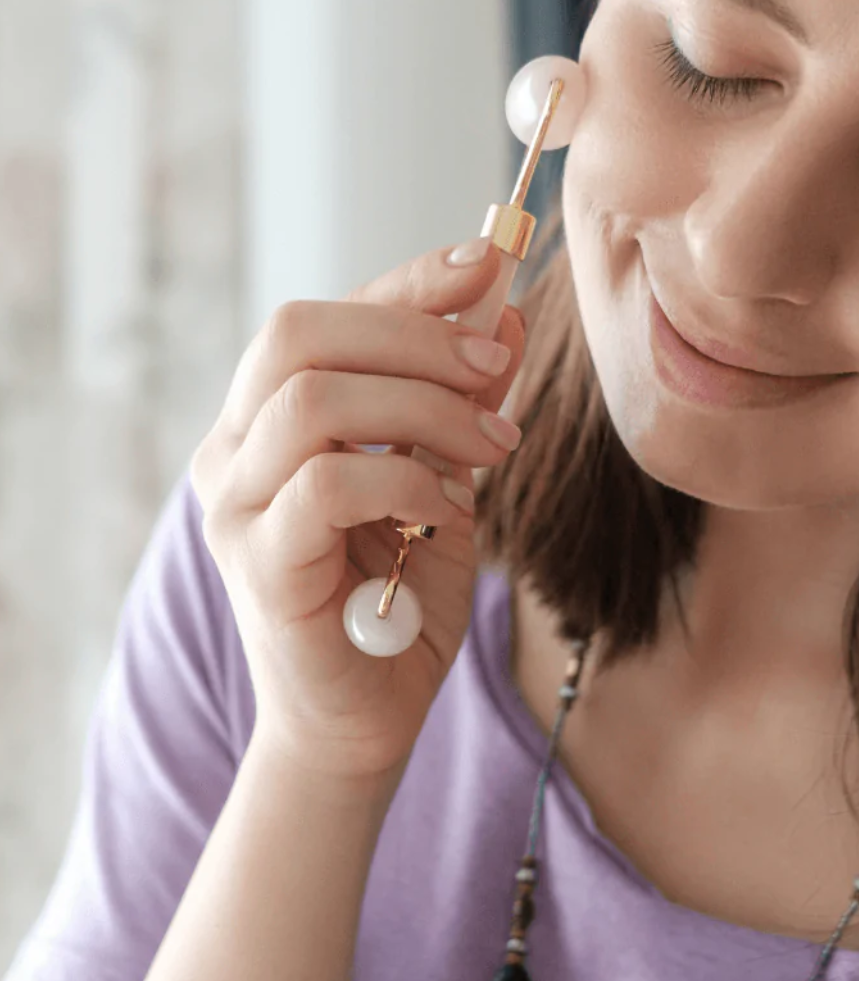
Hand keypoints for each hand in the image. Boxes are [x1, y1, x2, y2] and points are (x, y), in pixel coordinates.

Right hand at [190, 239, 524, 786]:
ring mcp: (235, 505)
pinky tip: (450, 509)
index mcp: (269, 418)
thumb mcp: (444, 478)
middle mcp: (234, 449)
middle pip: (298, 333)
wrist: (365, 719)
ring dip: (423, 405)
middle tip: (495, 364)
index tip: (486, 261)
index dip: (405, 282)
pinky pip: (328, 485)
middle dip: (413, 333)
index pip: (325, 316)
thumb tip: (502, 312)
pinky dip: (407, 480)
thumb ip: (458, 401)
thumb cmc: (399, 595)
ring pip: (313, 399)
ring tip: (495, 440)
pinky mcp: (258, 564)